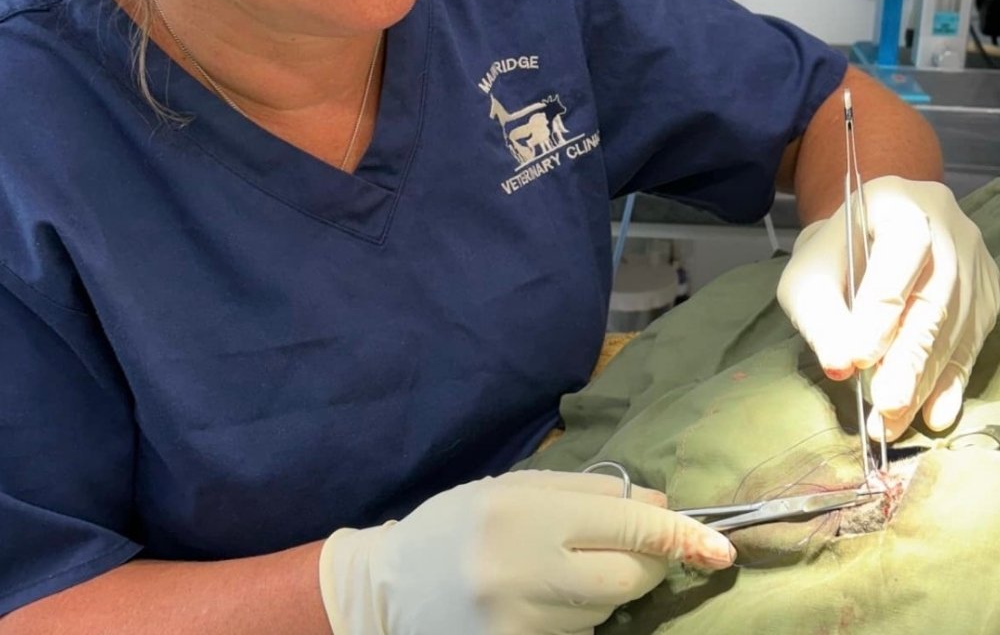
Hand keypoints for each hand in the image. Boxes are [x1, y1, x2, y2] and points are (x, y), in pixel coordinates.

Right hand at [319, 469, 735, 634]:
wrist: (390, 589)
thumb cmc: (456, 524)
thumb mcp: (513, 489)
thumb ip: (586, 491)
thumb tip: (660, 504)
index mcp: (522, 512)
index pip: (625, 524)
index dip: (678, 535)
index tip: (719, 546)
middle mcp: (523, 571)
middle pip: (628, 576)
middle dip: (646, 563)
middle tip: (635, 550)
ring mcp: (520, 623)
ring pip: (604, 611)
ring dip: (605, 590)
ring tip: (559, 570)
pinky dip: (577, 616)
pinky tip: (544, 599)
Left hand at [778, 176, 999, 438]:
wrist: (868, 233)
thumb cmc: (833, 255)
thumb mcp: (808, 275)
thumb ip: (819, 315)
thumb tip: (840, 367)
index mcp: (898, 203)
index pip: (899, 254)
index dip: (880, 308)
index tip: (856, 358)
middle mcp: (948, 227)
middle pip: (934, 298)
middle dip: (906, 359)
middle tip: (884, 407)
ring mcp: (974, 261)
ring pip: (954, 327)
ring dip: (923, 381)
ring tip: (892, 423)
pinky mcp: (987, 295)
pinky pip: (972, 343)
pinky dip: (949, 382)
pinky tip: (932, 414)